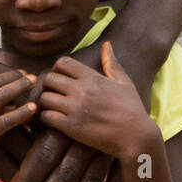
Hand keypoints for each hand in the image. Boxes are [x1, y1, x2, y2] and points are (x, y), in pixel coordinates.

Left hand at [39, 40, 152, 162]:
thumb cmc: (132, 109)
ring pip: (45, 98)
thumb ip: (112, 63)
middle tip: (54, 93)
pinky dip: (46, 118)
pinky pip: (46, 117)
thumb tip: (106, 44)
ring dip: (46, 102)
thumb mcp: (124, 82)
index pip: (63, 63)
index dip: (57, 69)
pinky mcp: (71, 127)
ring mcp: (75, 108)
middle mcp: (82, 90)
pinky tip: (54, 121)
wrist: (137, 137)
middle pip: (50, 79)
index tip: (61, 78)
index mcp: (93, 78)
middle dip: (49, 85)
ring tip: (53, 107)